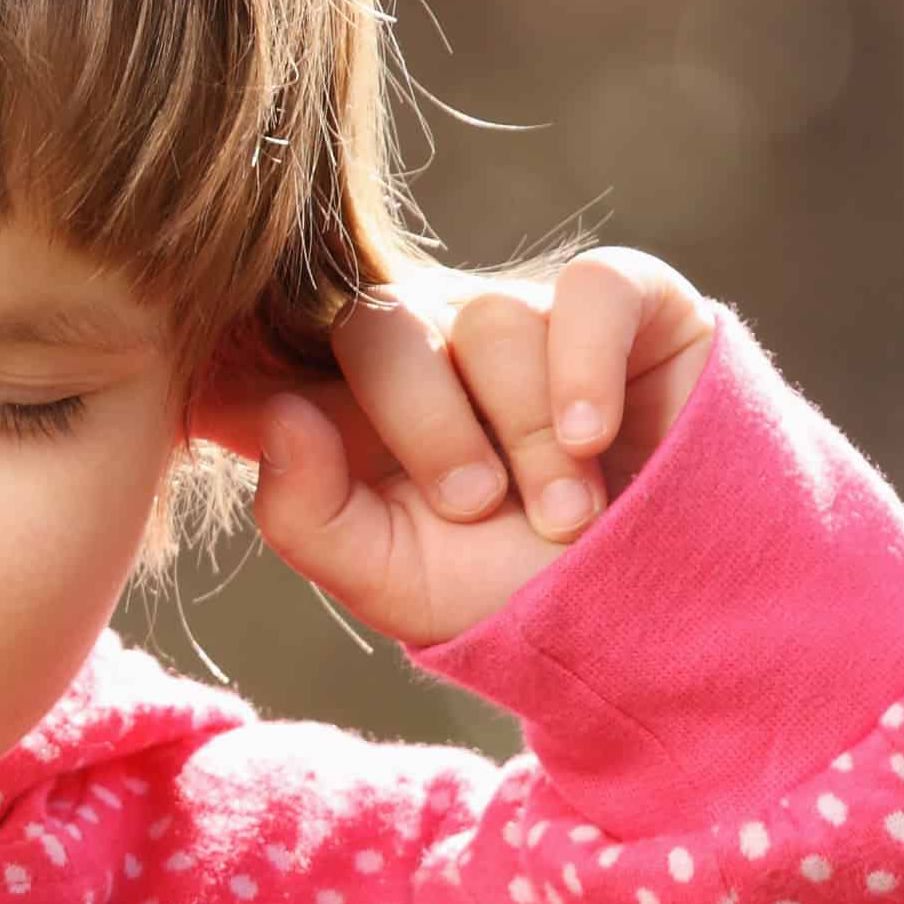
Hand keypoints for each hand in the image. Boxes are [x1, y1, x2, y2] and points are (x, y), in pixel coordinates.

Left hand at [205, 249, 722, 650]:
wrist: (663, 616)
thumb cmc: (523, 594)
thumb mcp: (397, 583)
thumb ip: (308, 515)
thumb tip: (281, 415)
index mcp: (360, 404)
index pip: (283, 349)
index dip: (251, 371)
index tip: (240, 419)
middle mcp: (436, 345)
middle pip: (380, 325)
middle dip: (428, 428)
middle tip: (476, 507)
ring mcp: (528, 316)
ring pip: (491, 319)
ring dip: (528, 433)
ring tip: (569, 518)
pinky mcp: (627, 301)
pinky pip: (591, 287)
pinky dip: (585, 364)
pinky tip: (594, 438)